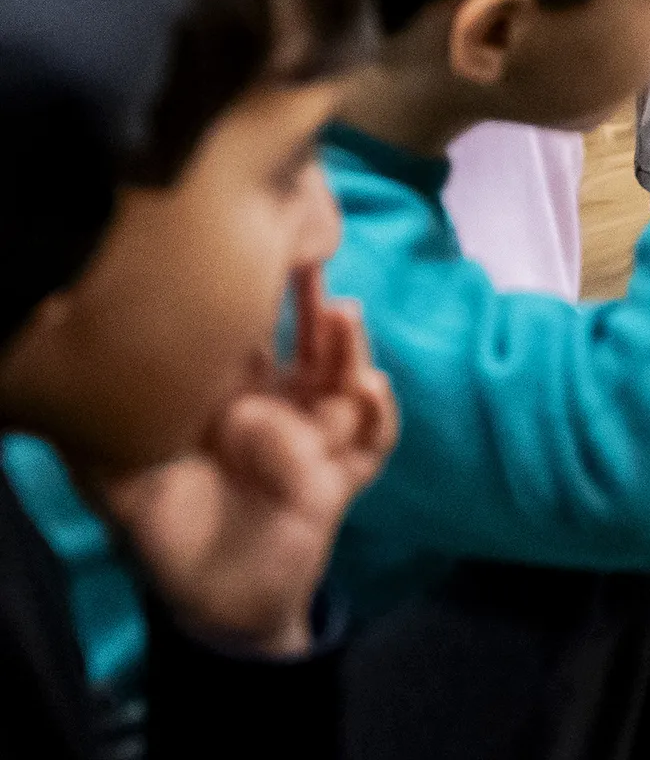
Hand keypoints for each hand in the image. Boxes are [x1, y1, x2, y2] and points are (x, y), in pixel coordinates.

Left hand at [95, 268, 395, 658]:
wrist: (218, 604)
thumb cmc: (171, 536)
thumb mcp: (125, 488)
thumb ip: (98, 445)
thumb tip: (57, 403)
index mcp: (234, 400)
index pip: (251, 338)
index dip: (259, 299)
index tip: (262, 257)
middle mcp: (283, 408)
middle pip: (311, 347)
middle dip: (318, 309)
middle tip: (314, 272)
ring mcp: (318, 439)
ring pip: (346, 381)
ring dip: (349, 346)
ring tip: (342, 314)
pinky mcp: (343, 475)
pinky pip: (375, 439)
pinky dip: (380, 412)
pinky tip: (372, 387)